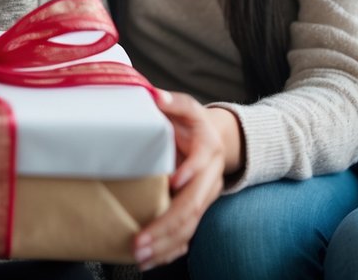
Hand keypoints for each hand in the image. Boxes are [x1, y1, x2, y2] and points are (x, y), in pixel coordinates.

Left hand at [132, 92, 227, 271]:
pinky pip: (187, 235)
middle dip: (167, 223)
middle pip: (193, 204)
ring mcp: (206, 197)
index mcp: (207, 150)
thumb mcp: (187, 107)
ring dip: (166, 243)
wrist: (217, 140)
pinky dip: (170, 251)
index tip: (173, 182)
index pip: (201, 162)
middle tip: (141, 239)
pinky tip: (152, 261)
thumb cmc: (194, 123)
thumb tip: (155, 96)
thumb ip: (172, 102)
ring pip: (191, 226)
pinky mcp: (198, 211)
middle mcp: (210, 178)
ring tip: (140, 255)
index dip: (189, 172)